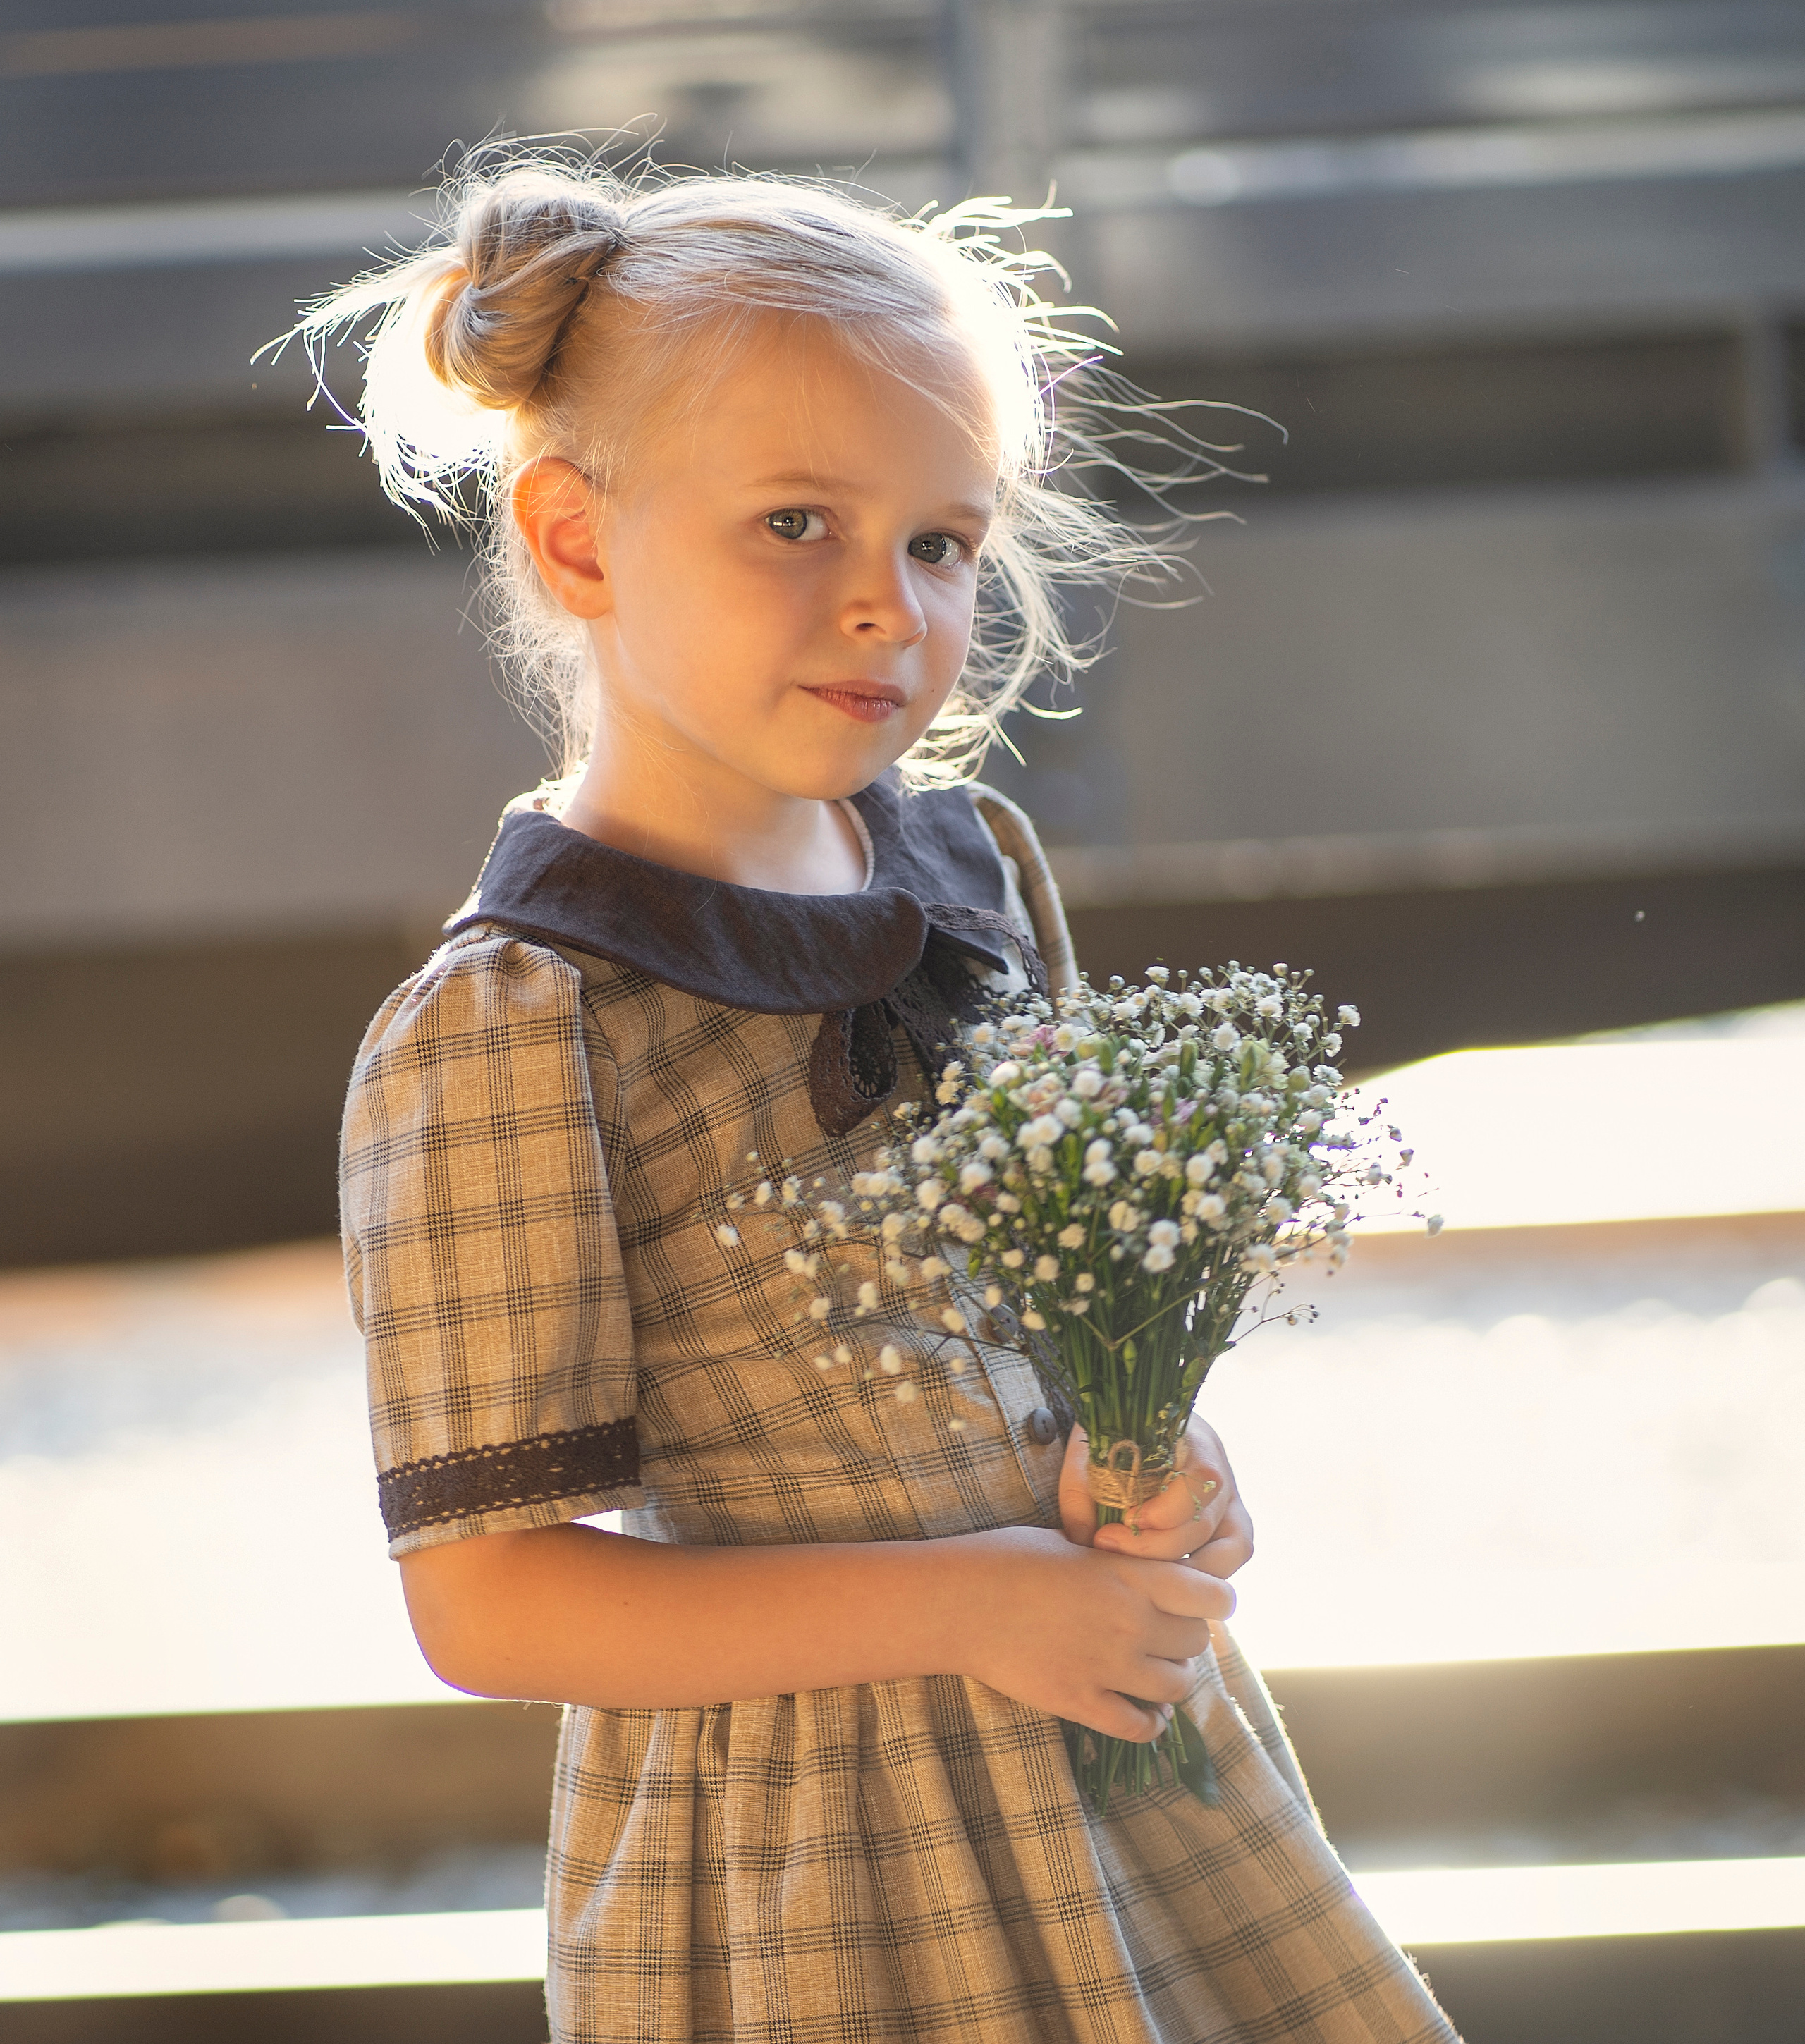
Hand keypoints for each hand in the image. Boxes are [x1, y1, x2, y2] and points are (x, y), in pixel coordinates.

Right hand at [949, 1524, 1233, 1741]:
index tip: (1202, 1601)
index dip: (1216, 1600)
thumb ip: (1117, 1564)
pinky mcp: (1081, 1702)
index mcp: (1131, 1575)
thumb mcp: (1072, 1542)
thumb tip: (1145, 1570)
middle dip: (1185, 1638)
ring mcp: (1108, 1667)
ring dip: (1171, 1680)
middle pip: (1197, 1642)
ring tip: (1153, 1671)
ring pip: (1177, 1686)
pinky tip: (1145, 1715)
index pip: (1215, 1596)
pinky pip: (1139, 1728)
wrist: (957, 1602)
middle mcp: (1131, 1622)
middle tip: (1164, 1634)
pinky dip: (1150, 1725)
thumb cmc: (1007, 1557)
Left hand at [1057, 1416, 1253, 1580]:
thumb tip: (1085, 1540)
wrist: (1132, 1433)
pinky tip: (1159, 1579)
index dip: (1163, 1512)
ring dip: (1185, 1573)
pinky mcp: (1227, 1531)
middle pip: (1204, 1526)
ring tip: (1137, 1575)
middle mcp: (1221, 1478)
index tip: (1124, 1520)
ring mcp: (1230, 1507)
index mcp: (1196, 1444)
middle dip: (1155, 1548)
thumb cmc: (1113, 1443)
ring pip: (1231, 1550)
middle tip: (1109, 1546)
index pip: (1198, 1483)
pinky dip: (1200, 1576)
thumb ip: (1082, 1494)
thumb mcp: (1091, 1455)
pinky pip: (1229, 1560)